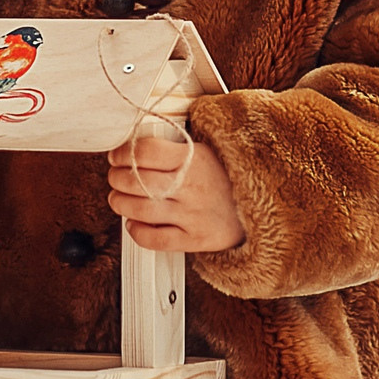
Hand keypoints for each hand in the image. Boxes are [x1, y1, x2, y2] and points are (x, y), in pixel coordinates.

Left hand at [106, 136, 245, 252]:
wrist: (264, 207)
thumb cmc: (228, 177)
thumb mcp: (209, 150)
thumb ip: (177, 145)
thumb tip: (138, 138)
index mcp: (196, 158)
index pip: (147, 151)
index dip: (123, 153)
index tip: (116, 155)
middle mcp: (192, 187)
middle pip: (137, 181)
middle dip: (116, 178)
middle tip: (115, 177)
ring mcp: (193, 215)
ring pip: (141, 210)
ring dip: (120, 203)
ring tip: (118, 199)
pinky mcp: (196, 240)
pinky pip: (155, 240)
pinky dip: (137, 232)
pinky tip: (134, 223)